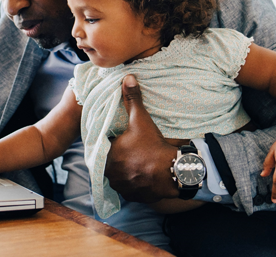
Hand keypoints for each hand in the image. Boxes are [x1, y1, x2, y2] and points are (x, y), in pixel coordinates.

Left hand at [104, 75, 178, 202]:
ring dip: (124, 172)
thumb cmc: (153, 145)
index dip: (111, 144)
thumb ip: (132, 99)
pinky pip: (129, 189)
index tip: (119, 140)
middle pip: (110, 164)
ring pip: (118, 178)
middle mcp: (110, 174)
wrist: (172, 172)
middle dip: (118, 158)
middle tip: (130, 151)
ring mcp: (121, 187)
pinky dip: (134, 183)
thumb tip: (127, 77)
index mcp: (107, 155)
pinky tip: (142, 175)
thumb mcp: (141, 120)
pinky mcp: (133, 197)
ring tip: (136, 163)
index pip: (103, 148)